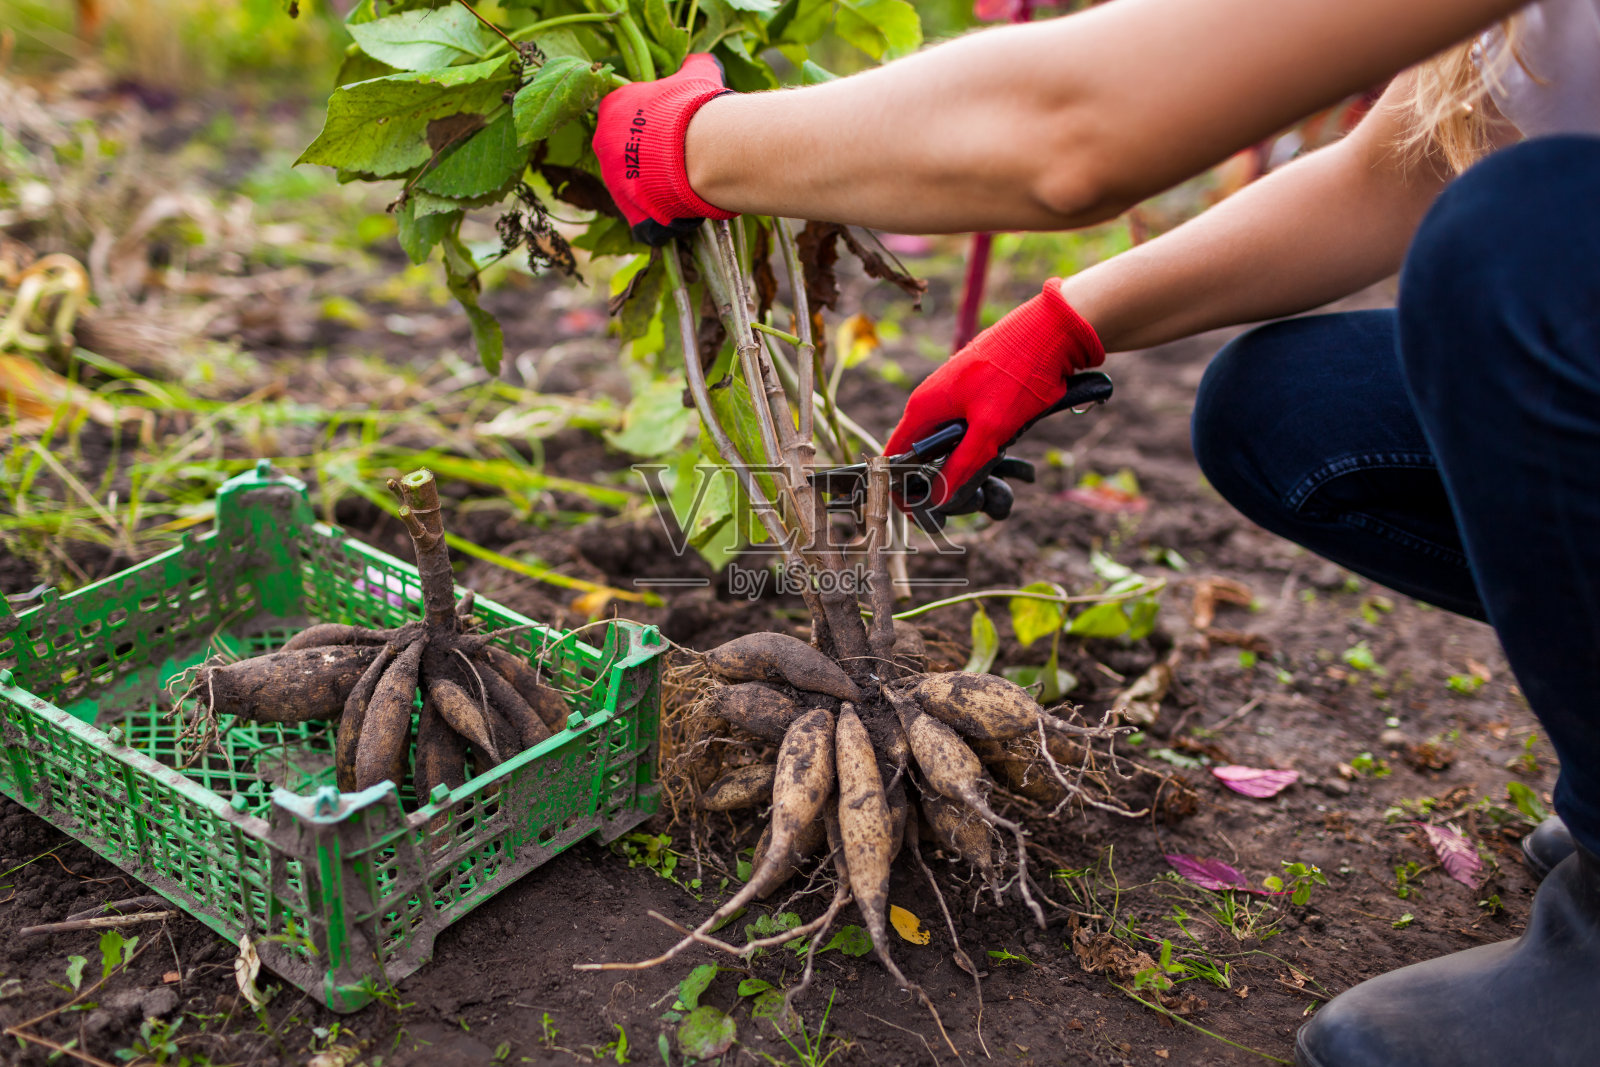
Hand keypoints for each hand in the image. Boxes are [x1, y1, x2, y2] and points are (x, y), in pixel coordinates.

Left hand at [594, 54, 737, 245]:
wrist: (704, 150)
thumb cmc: (694, 108)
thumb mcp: (696, 75)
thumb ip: (692, 66)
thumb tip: (702, 61)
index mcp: (611, 109)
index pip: (620, 115)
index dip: (647, 124)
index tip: (668, 128)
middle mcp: (603, 145)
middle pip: (623, 153)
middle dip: (648, 157)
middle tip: (677, 156)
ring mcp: (614, 181)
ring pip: (634, 186)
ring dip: (655, 186)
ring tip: (684, 181)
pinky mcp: (629, 212)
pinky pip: (644, 217)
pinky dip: (661, 216)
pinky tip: (682, 207)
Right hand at [884, 279, 1104, 520]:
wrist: (1050, 330)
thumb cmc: (1017, 374)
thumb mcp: (991, 429)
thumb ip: (962, 465)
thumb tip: (938, 499)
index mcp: (923, 408)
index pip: (893, 457)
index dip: (899, 490)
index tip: (918, 514)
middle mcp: (930, 401)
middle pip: (919, 454)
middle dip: (936, 483)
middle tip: (962, 503)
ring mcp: (951, 396)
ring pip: (944, 444)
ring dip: (960, 466)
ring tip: (985, 482)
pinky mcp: (973, 393)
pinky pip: (963, 430)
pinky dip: (974, 448)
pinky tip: (998, 454)